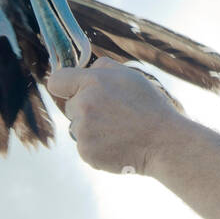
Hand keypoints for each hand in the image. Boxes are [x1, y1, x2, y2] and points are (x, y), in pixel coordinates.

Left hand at [47, 57, 186, 175]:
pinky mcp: (86, 152)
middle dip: (84, 109)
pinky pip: (84, 147)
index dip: (64, 86)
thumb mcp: (130, 76)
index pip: (56, 81)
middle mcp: (84, 105)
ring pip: (77, 128)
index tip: (72, 92)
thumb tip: (86, 68)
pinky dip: (97, 147)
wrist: (163, 142)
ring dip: (91, 130)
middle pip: (69, 107)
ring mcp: (83, 130)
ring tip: (118, 131)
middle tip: (112, 115)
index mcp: (93, 82)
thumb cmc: (149, 107)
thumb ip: (103, 67)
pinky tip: (116, 144)